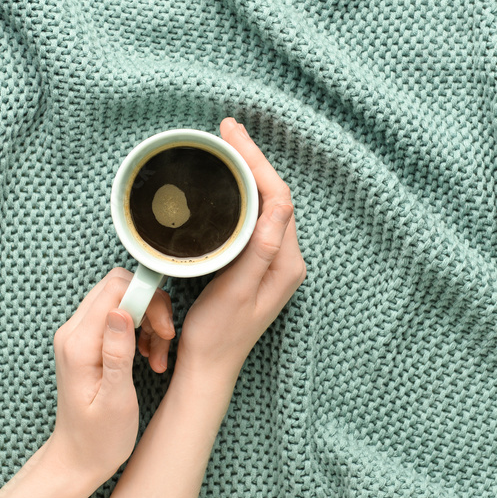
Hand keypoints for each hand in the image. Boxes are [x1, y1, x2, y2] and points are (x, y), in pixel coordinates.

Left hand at [47, 268, 174, 485]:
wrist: (77, 459)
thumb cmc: (98, 438)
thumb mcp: (116, 399)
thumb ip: (117, 352)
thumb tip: (120, 311)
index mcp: (78, 344)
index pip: (114, 289)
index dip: (147, 298)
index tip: (164, 328)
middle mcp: (73, 332)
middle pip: (118, 287)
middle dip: (150, 306)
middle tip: (165, 338)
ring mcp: (78, 335)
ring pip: (121, 300)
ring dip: (148, 319)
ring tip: (157, 353)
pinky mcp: (88, 341)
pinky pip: (118, 316)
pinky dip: (140, 328)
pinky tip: (148, 354)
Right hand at [175, 117, 305, 383]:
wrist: (210, 366)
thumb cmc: (218, 334)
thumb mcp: (238, 291)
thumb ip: (261, 249)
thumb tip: (279, 205)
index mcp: (286, 262)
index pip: (277, 197)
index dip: (256, 161)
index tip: (232, 136)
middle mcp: (286, 259)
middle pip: (274, 194)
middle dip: (251, 159)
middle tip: (226, 130)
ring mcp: (273, 261)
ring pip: (265, 204)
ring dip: (247, 173)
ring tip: (226, 147)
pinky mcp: (258, 265)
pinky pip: (255, 218)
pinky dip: (242, 194)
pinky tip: (227, 183)